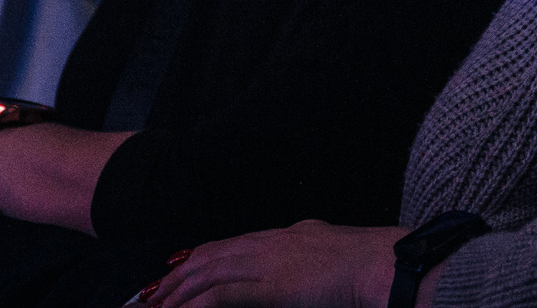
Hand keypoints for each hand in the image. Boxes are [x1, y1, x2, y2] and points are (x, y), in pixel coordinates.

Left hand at [143, 221, 401, 307]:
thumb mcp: (334, 258)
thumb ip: (310, 265)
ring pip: (207, 273)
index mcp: (286, 237)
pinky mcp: (271, 284)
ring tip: (155, 306)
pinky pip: (220, 295)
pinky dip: (195, 305)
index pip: (231, 244)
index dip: (199, 257)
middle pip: (210, 256)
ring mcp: (269, 261)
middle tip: (150, 293)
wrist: (386, 264)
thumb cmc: (371, 268)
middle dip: (177, 276)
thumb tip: (300, 279)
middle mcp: (271, 243)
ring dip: (177, 293)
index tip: (177, 269)